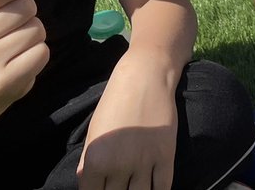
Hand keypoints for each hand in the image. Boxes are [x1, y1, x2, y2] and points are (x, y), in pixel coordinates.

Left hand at [77, 49, 178, 189]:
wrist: (146, 76)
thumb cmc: (115, 101)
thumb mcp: (94, 132)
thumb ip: (88, 164)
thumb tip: (88, 185)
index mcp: (95, 160)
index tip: (103, 188)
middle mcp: (118, 166)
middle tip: (120, 186)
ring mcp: (144, 163)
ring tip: (133, 188)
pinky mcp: (166, 156)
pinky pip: (162, 188)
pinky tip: (152, 188)